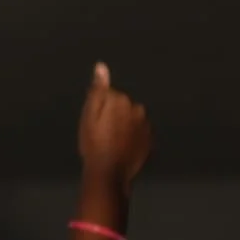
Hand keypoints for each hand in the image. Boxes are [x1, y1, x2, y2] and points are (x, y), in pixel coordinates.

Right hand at [78, 63, 152, 191]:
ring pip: (132, 121)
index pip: (110, 97)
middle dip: (115, 117)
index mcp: (121, 100)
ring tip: (113, 144)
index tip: (95, 125)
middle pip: (123, 108)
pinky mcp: (150, 141)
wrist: (110, 173)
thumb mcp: (89, 116)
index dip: (100, 110)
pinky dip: (133, 139)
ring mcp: (146, 126)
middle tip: (103, 136)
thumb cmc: (94, 144)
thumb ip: (98, 90)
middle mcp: (138, 109)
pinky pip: (139, 135)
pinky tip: (123, 150)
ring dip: (125, 128)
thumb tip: (101, 66)